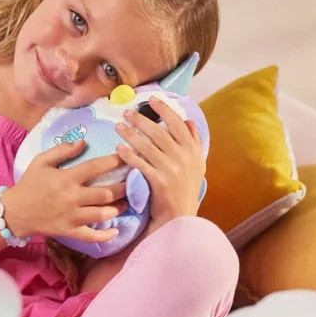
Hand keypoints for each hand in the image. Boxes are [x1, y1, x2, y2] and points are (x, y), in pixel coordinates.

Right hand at [4, 139, 128, 242]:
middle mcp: (72, 197)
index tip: (128, 157)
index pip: (96, 167)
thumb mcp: (41, 161)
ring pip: (103, 214)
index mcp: (66, 178)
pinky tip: (116, 231)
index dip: (115, 161)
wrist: (14, 212)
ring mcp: (71, 216)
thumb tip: (83, 141)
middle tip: (135, 183)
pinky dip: (105, 235)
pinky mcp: (69, 231)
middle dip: (124, 187)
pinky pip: (91, 236)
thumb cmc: (29, 184)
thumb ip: (62, 150)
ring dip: (119, 209)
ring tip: (127, 203)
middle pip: (106, 193)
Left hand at [115, 97, 205, 228]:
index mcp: (194, 151)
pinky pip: (141, 164)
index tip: (152, 100)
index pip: (178, 124)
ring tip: (118, 127)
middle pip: (160, 132)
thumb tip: (189, 121)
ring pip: (148, 146)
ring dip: (131, 134)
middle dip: (141, 120)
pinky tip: (118, 148)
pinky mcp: (160, 182)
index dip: (165, 110)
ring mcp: (172, 170)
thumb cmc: (186, 189)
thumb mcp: (197, 165)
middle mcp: (185, 158)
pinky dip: (129, 155)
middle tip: (126, 112)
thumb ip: (194, 142)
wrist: (180, 217)